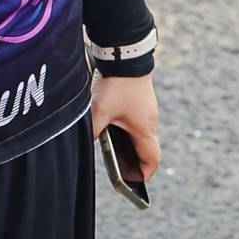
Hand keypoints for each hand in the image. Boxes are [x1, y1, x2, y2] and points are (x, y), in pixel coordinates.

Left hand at [90, 72, 160, 186]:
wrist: (125, 55)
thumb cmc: (116, 85)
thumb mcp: (99, 112)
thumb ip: (93, 132)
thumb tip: (87, 144)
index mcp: (145, 129)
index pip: (152, 160)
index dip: (144, 174)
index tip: (134, 183)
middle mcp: (150, 122)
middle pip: (146, 150)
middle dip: (134, 163)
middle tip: (120, 171)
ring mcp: (147, 111)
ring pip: (142, 136)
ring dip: (130, 146)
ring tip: (112, 153)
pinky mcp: (142, 102)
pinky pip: (138, 123)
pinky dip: (128, 132)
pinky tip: (111, 129)